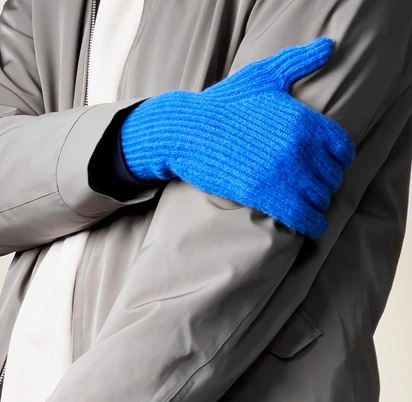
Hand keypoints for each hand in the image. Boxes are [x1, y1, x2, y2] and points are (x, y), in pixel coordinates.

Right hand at [120, 37, 354, 238]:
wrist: (187, 130)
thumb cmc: (223, 103)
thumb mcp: (263, 76)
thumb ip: (297, 62)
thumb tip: (328, 46)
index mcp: (304, 119)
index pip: (342, 150)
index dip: (337, 163)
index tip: (325, 169)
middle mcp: (299, 146)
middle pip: (331, 178)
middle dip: (324, 186)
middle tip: (312, 191)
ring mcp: (282, 172)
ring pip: (319, 199)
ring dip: (317, 206)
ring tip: (309, 208)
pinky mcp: (263, 195)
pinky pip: (302, 216)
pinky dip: (312, 224)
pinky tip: (311, 227)